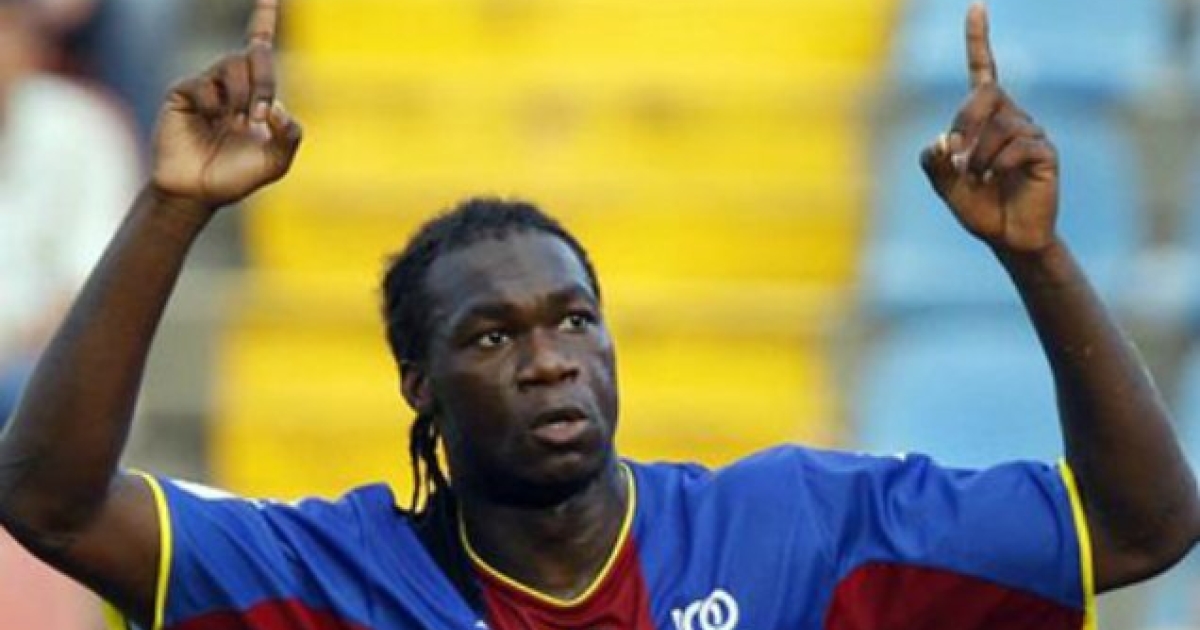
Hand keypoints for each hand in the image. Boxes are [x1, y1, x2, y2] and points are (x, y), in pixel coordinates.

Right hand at [151, 0, 301, 209]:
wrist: (198, 192)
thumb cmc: (235, 177)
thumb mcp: (275, 162)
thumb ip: (290, 136)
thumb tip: (276, 108)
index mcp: (256, 94)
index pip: (259, 46)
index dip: (262, 16)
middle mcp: (232, 84)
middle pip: (255, 55)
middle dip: (264, 81)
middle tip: (260, 117)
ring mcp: (207, 86)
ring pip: (232, 64)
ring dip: (243, 95)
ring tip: (238, 124)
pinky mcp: (183, 92)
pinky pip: (204, 83)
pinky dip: (214, 104)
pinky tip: (210, 122)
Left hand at [920, 3, 1058, 255]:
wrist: (1008, 238)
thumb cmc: (978, 207)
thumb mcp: (944, 185)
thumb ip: (933, 161)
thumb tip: (941, 140)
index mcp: (984, 118)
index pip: (983, 70)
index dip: (979, 39)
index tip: (977, 7)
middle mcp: (1010, 117)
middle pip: (984, 94)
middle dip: (963, 121)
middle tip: (952, 154)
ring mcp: (1031, 132)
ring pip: (997, 127)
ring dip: (976, 156)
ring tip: (976, 179)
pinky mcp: (1045, 152)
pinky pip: (1018, 144)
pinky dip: (997, 163)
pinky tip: (996, 178)